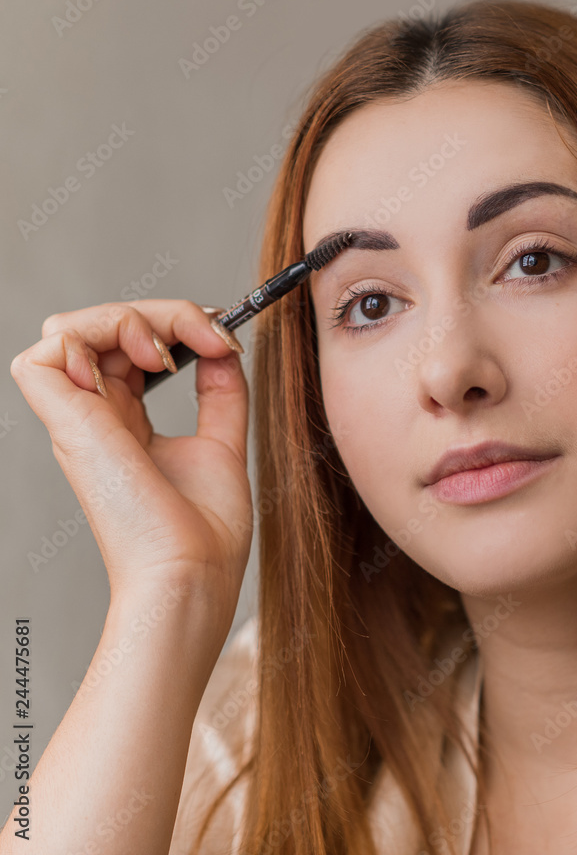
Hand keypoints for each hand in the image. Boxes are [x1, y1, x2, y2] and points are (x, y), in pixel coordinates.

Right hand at [10, 300, 252, 609]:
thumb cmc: (204, 532)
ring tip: (169, 352)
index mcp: (125, 422)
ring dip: (126, 318)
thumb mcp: (222, 443)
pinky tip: (144, 362)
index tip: (223, 336)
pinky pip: (43, 353)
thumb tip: (222, 348)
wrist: (194, 572)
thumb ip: (220, 394)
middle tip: (210, 335)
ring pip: (68, 329)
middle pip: (101, 328)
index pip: (128, 346)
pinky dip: (89, 336)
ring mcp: (78, 420)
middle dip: (161, 314)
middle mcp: (95, 417)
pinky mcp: (68, 424)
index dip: (173, 325)